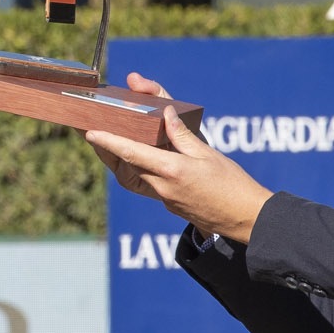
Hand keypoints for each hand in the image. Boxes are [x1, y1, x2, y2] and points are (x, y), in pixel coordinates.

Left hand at [83, 72, 271, 241]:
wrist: (243, 218)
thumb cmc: (231, 184)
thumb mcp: (208, 154)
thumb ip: (182, 135)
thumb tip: (165, 114)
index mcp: (172, 170)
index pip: (132, 153)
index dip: (109, 142)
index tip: (89, 132)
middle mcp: (162, 186)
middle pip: (126, 164)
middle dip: (107, 148)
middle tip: (90, 131)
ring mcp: (163, 197)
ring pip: (133, 175)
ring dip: (119, 158)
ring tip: (108, 140)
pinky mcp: (168, 203)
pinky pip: (145, 182)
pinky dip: (136, 167)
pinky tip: (136, 156)